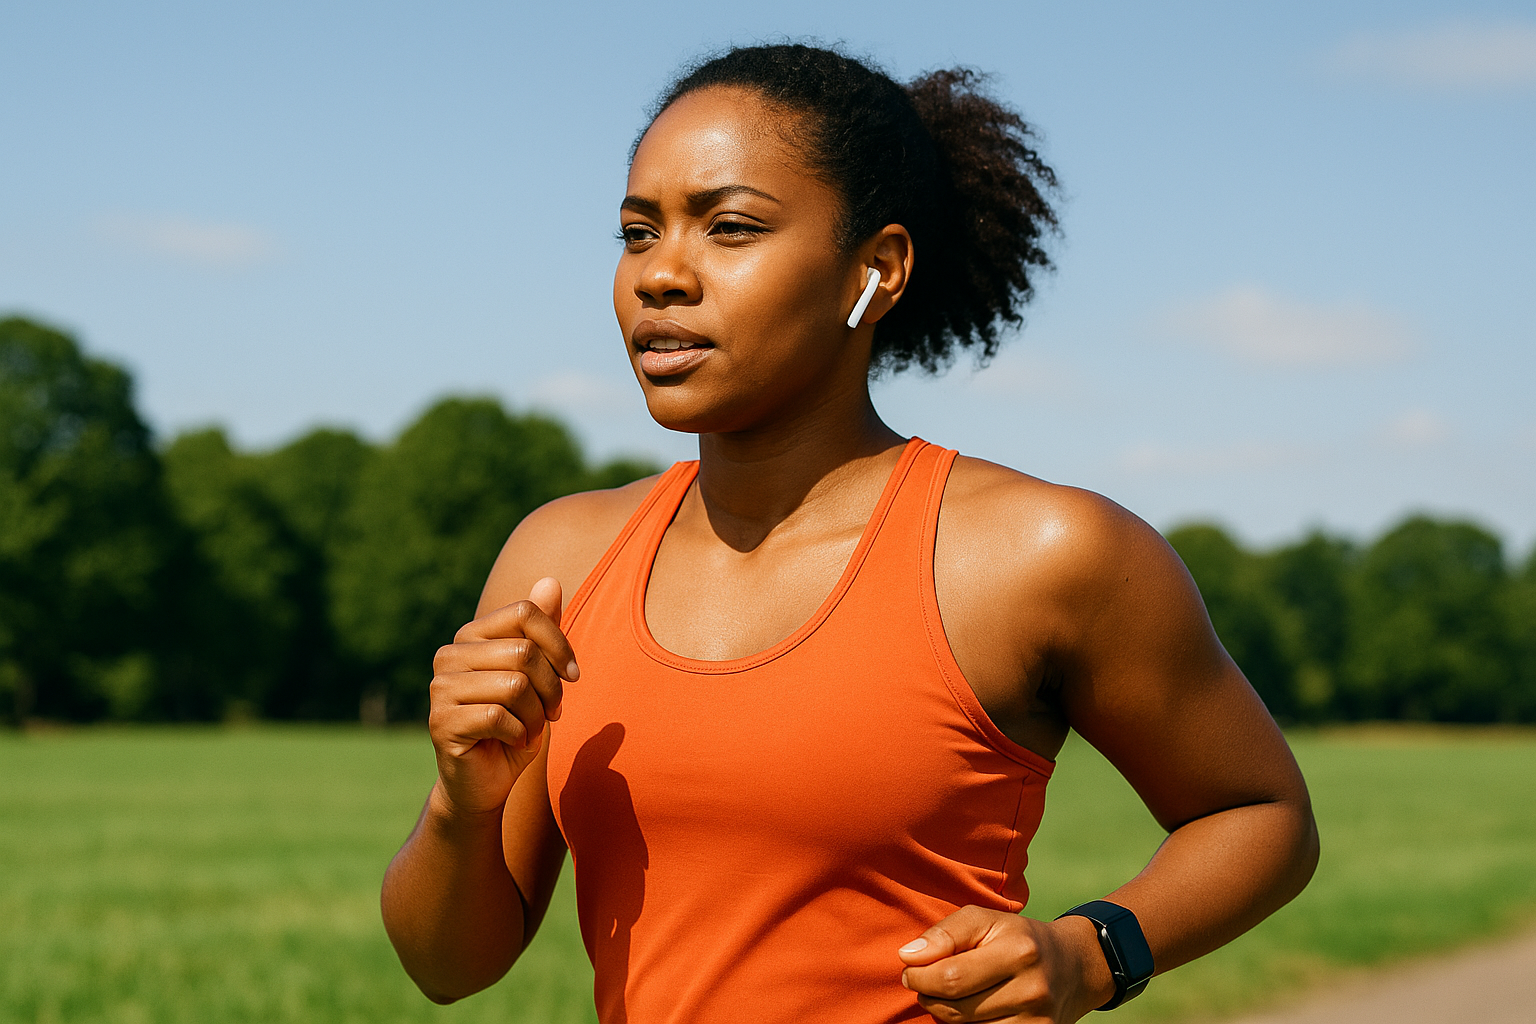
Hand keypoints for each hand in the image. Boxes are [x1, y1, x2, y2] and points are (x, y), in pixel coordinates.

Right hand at [427, 577, 579, 817]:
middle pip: (524, 651)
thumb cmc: (516, 723)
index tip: (573, 676)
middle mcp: (449, 655)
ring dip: (537, 714)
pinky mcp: (441, 722)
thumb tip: (550, 581)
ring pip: (515, 685)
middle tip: (553, 713)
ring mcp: (439, 688)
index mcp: (472, 635)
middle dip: (552, 687)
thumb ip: (542, 630)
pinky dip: (521, 734)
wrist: (486, 782)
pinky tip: (514, 742)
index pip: (525, 612)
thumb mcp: (538, 674)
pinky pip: (499, 717)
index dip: (560, 643)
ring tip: (532, 728)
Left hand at [898, 906, 1110, 1023]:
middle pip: (956, 1009)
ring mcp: (1037, 1021)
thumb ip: (945, 933)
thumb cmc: (1017, 937)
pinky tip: (970, 1010)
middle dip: (928, 997)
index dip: (919, 978)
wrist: (1073, 966)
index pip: (950, 977)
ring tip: (949, 995)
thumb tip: (907, 956)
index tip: (911, 970)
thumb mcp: (985, 919)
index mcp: (1019, 951)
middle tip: (923, 984)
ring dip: (947, 1015)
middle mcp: (1032, 990)